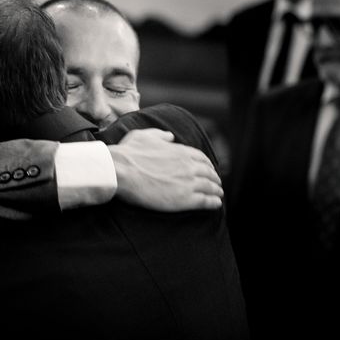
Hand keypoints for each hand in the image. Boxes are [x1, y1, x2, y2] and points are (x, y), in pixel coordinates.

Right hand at [108, 128, 222, 210]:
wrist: (120, 171)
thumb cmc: (128, 154)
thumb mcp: (143, 136)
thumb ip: (159, 135)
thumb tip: (170, 136)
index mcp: (179, 151)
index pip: (200, 158)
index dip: (207, 164)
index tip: (208, 169)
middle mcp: (188, 166)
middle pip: (208, 172)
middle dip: (214, 178)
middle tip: (215, 183)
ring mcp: (188, 183)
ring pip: (210, 187)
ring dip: (216, 190)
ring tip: (218, 195)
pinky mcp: (184, 199)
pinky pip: (205, 201)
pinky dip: (213, 203)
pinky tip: (216, 204)